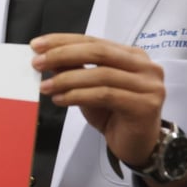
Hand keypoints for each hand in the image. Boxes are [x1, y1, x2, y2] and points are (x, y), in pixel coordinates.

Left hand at [30, 34, 186, 186]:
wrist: (136, 146)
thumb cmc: (113, 114)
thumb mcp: (88, 87)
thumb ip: (74, 69)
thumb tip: (48, 55)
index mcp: (132, 55)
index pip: (93, 40)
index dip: (63, 41)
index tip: (36, 45)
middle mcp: (145, 66)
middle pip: (98, 52)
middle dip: (63, 55)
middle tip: (37, 63)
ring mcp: (149, 85)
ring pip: (101, 74)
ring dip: (67, 79)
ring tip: (45, 87)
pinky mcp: (146, 105)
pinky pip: (105, 95)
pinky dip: (78, 95)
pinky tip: (60, 99)